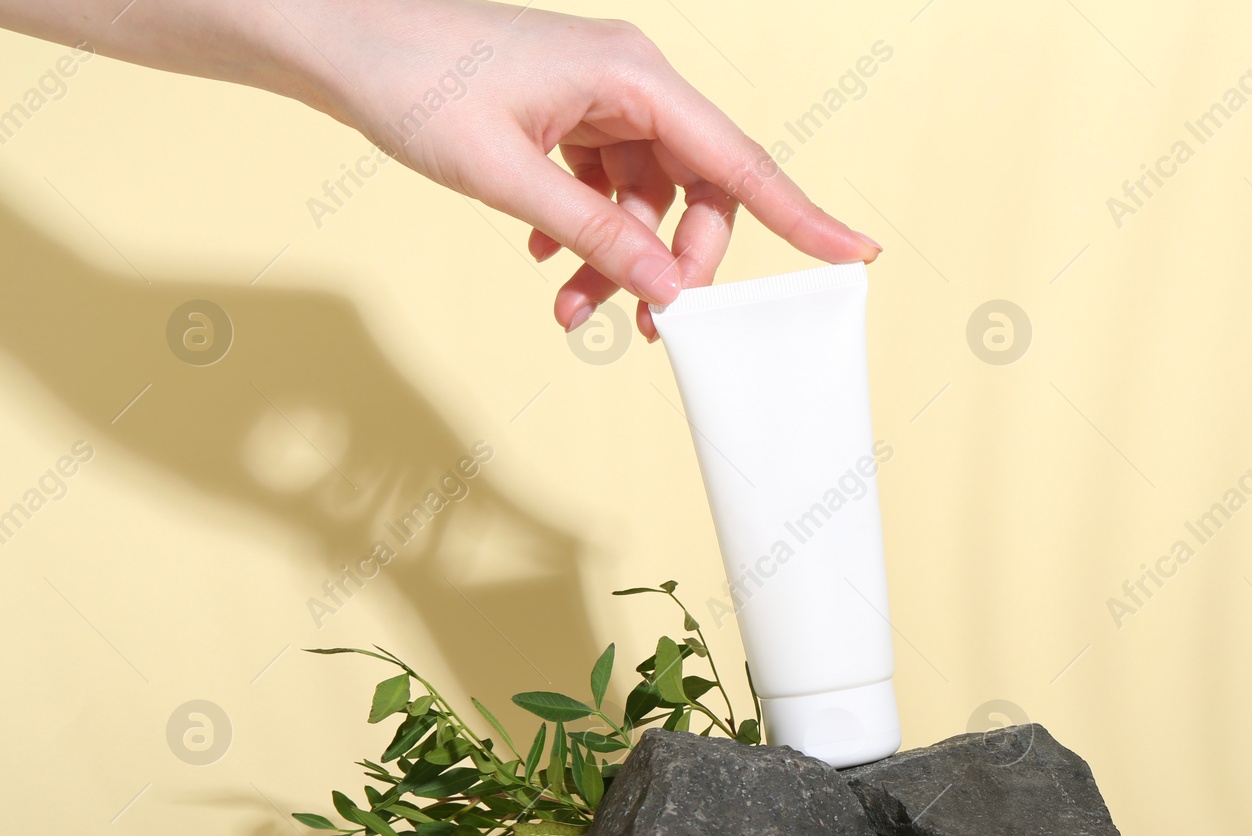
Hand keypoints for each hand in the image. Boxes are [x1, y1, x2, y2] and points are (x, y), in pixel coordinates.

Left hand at [302, 2, 881, 336]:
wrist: (341, 41)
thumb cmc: (413, 81)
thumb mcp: (506, 174)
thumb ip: (592, 232)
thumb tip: (665, 288)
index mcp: (634, 77)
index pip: (739, 160)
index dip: (802, 214)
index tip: (855, 254)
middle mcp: (631, 83)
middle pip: (699, 191)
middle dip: (675, 263)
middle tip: (641, 322)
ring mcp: (601, 101)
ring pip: (648, 201)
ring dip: (620, 260)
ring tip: (570, 307)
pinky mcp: (571, 119)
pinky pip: (608, 190)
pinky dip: (588, 235)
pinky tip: (549, 262)